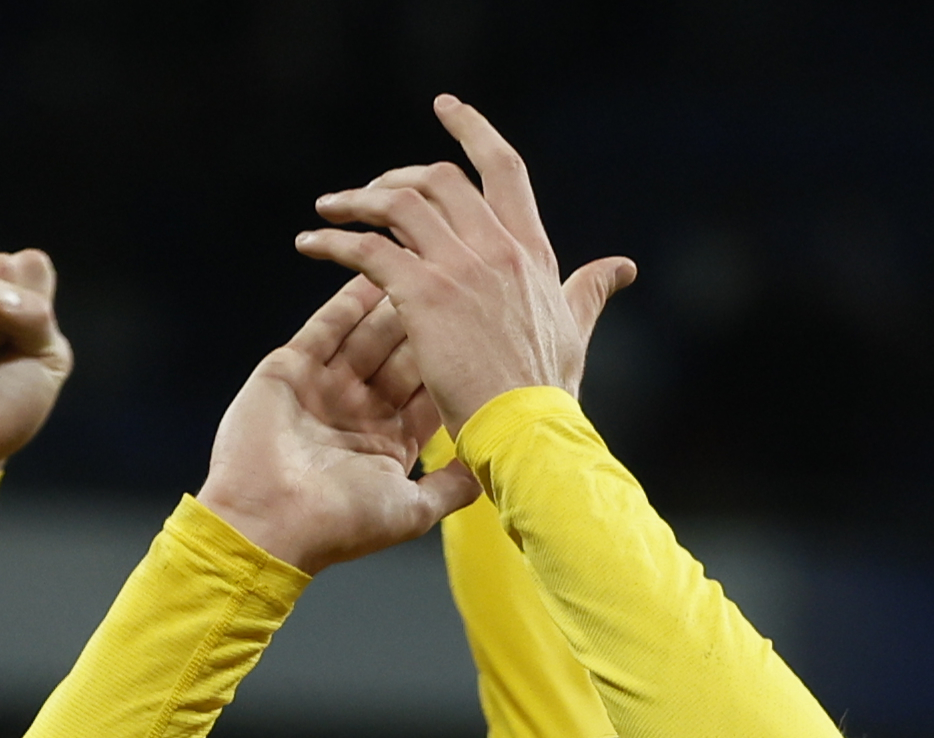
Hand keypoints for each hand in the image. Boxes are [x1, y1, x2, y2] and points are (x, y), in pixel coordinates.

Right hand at [195, 276, 476, 574]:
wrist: (265, 524)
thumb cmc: (336, 524)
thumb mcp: (410, 512)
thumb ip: (451, 487)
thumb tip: (492, 471)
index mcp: (390, 440)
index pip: (433, 385)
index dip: (460, 355)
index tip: (488, 323)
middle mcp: (361, 409)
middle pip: (406, 351)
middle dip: (434, 318)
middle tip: (463, 278)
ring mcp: (326, 387)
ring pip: (371, 332)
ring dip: (398, 297)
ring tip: (426, 262)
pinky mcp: (292, 370)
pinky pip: (328, 324)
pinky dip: (349, 296)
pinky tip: (374, 267)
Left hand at [294, 95, 634, 437]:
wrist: (529, 432)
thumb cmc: (548, 394)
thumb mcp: (576, 329)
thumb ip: (590, 290)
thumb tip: (622, 267)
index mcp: (531, 250)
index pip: (504, 170)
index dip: (474, 131)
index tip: (447, 108)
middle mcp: (498, 247)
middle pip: (441, 179)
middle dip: (398, 175)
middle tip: (368, 191)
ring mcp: (461, 267)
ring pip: (401, 202)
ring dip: (357, 200)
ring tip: (328, 211)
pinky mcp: (424, 295)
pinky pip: (369, 249)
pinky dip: (335, 241)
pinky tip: (311, 244)